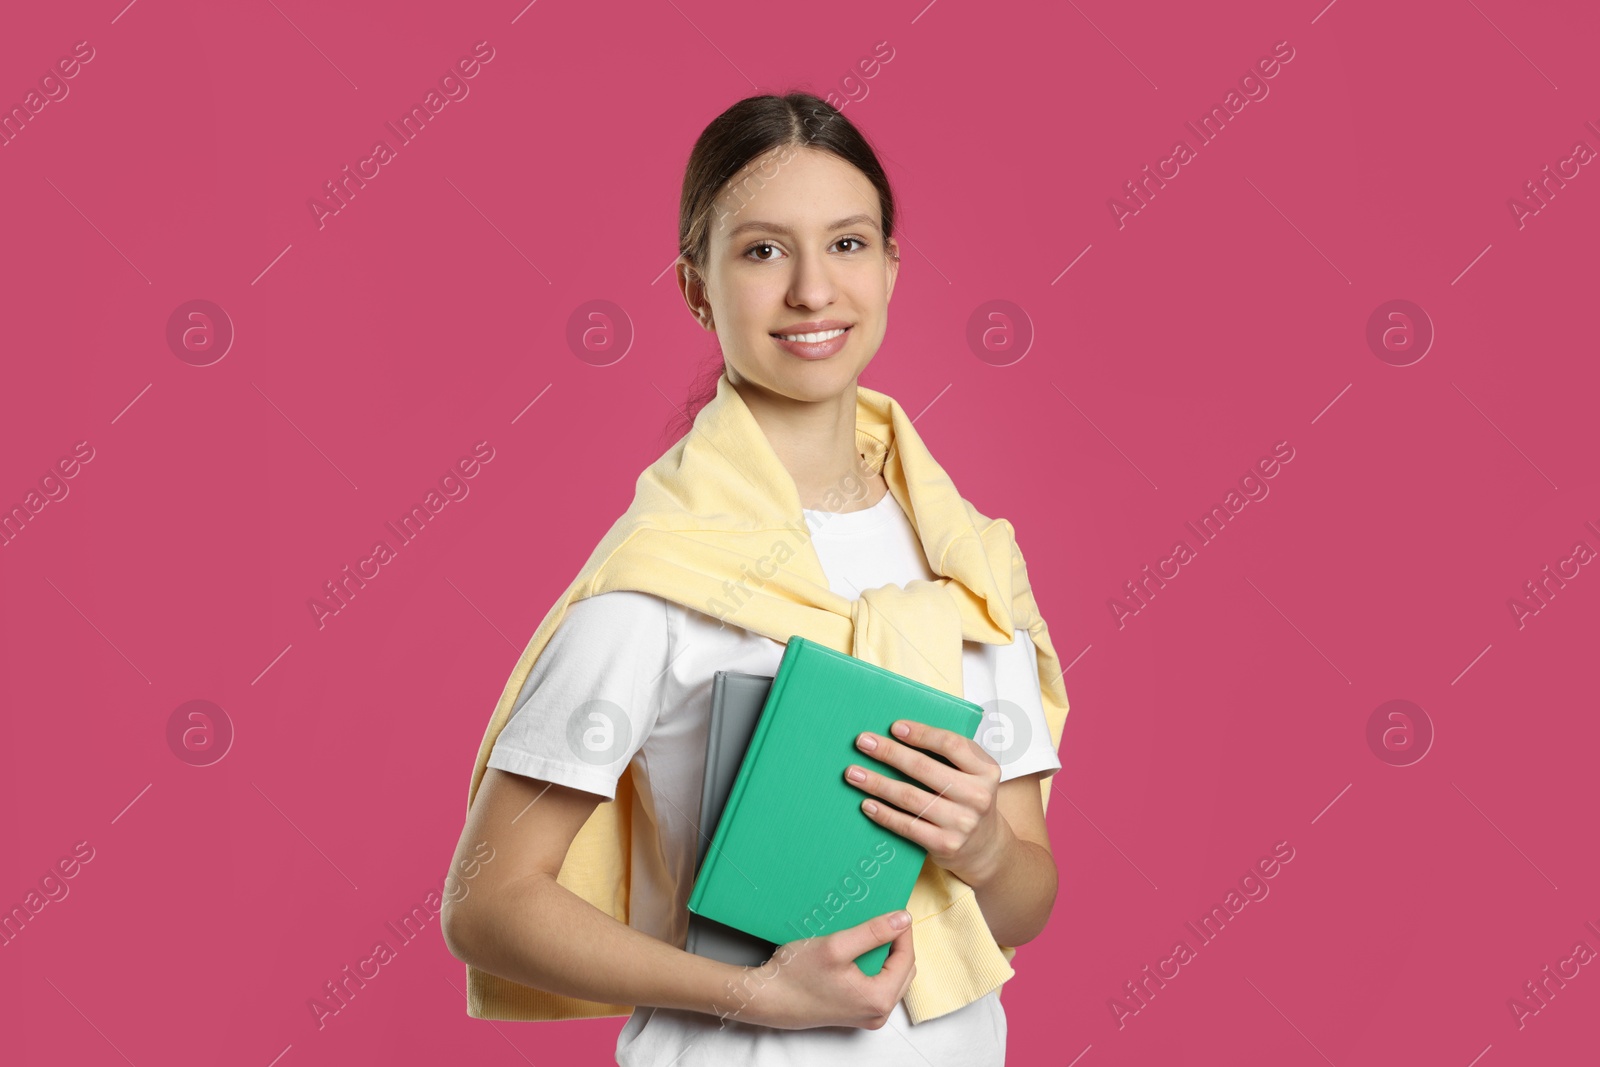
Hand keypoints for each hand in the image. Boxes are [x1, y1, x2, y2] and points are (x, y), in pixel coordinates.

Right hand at [715, 909, 916, 1030]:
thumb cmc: (797, 975)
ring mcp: (867, 1016)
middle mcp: (878, 1013)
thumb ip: (873, 932)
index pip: (906, 958)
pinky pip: (876, 986)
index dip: (903, 932)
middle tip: (881, 921)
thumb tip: (904, 919)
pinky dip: (872, 967)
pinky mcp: (855, 1013)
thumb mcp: (836, 946)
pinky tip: (857, 952)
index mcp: (879, 999)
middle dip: (895, 945)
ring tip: (868, 935)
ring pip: (890, 978)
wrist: (767, 999)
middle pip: (902, 970)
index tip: (895, 910)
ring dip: (884, 955)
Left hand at [844, 720, 1009, 886]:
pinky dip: (884, 813)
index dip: (921, 733)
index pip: (951, 744)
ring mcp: (962, 822)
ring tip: (854, 773)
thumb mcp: (972, 774)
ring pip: (910, 797)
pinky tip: (867, 804)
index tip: (894, 727)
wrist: (985, 847)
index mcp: (986, 770)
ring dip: (877, 783)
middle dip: (889, 753)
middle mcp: (977, 796)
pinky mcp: (945, 844)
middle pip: (924, 768)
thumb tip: (897, 734)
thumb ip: (947, 756)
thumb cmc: (969, 800)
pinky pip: (907, 825)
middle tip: (863, 742)